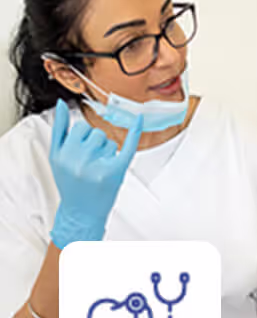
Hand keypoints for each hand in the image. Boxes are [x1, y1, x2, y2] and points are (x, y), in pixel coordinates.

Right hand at [49, 99, 141, 249]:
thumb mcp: (57, 158)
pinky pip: (127, 146)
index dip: (85, 137)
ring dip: (107, 151)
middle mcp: (78, 159)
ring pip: (109, 141)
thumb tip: (62, 104)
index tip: (84, 150)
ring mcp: (97, 165)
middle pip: (96, 132)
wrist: (81, 213)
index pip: (81, 127)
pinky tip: (138, 119)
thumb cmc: (71, 184)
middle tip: (92, 163)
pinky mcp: (115, 171)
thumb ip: (59, 130)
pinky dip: (134, 131)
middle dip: (97, 144)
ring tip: (99, 168)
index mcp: (62, 154)